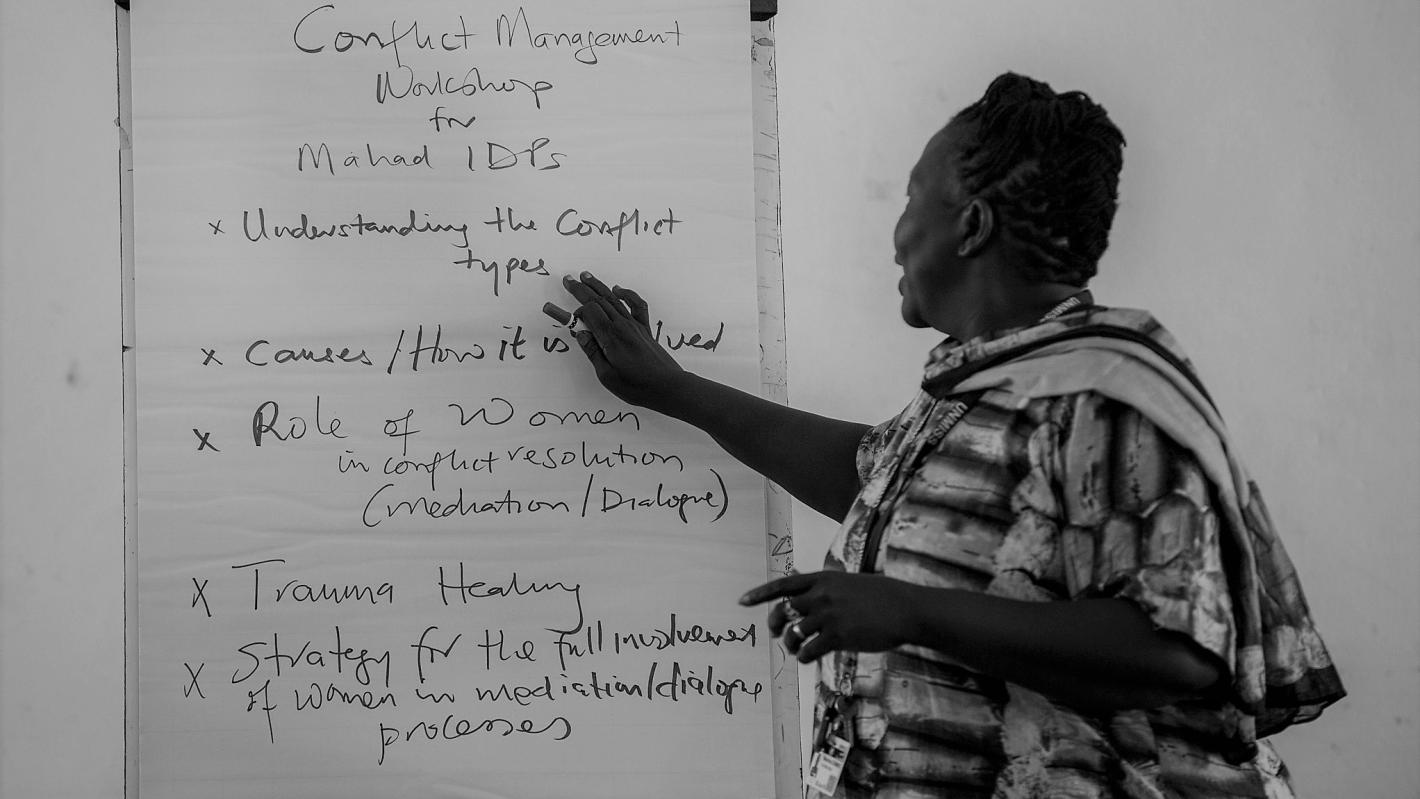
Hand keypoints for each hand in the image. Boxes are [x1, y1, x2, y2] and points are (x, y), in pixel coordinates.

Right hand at [559, 272, 686, 410]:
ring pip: (614, 300)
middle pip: (599, 301)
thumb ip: (593, 352)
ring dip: (599, 286)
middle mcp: (622, 326)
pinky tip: (619, 289)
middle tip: (568, 280)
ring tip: (586, 276)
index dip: (575, 311)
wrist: (668, 387)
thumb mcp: (607, 376)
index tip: (562, 312)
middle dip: (582, 290)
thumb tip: (580, 334)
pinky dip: (628, 294)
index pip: (589, 313)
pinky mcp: (645, 329)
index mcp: (610, 338)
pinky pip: (637, 305)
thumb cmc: (636, 386)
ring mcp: (635, 325)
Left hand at [739, 571, 919, 662]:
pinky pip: (808, 650)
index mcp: (824, 579)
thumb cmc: (882, 595)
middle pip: (783, 610)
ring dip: (790, 644)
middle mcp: (822, 595)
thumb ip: (826, 585)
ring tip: (796, 649)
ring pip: (793, 633)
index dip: (760, 594)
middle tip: (776, 634)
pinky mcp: (838, 636)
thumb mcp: (850, 582)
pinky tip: (809, 657)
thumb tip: (804, 581)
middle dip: (774, 624)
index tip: (742, 601)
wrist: (907, 609)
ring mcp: (829, 615)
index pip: (784, 584)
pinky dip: (803, 656)